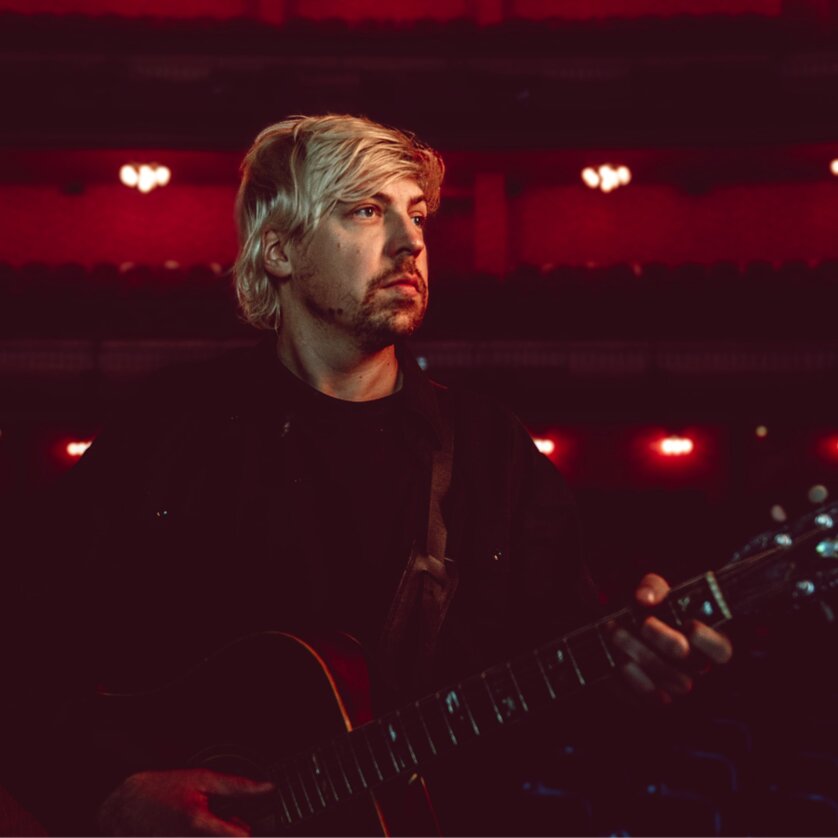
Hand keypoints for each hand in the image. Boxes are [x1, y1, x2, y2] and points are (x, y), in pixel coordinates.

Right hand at [97, 768, 273, 835]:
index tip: (246, 822)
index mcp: (199, 822)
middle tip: (225, 819)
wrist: (125, 805)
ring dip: (216, 836)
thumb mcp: (202, 777)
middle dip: (231, 833)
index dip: (247, 830)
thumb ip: (238, 785)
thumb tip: (268, 788)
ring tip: (206, 825)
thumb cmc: (162, 788)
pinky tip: (196, 831)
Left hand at [610, 572, 732, 703]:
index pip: (721, 650)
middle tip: (643, 623)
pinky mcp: (650, 700)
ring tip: (616, 633)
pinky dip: (625, 679)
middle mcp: (695, 670)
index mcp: (708, 642)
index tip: (689, 625)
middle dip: (665, 643)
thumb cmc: (649, 608)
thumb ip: (653, 588)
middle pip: (691, 666)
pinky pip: (642, 699)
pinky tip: (612, 657)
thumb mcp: (654, 590)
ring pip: (666, 686)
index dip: (708, 641)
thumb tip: (645, 597)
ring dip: (640, 657)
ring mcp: (674, 688)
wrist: (624, 627)